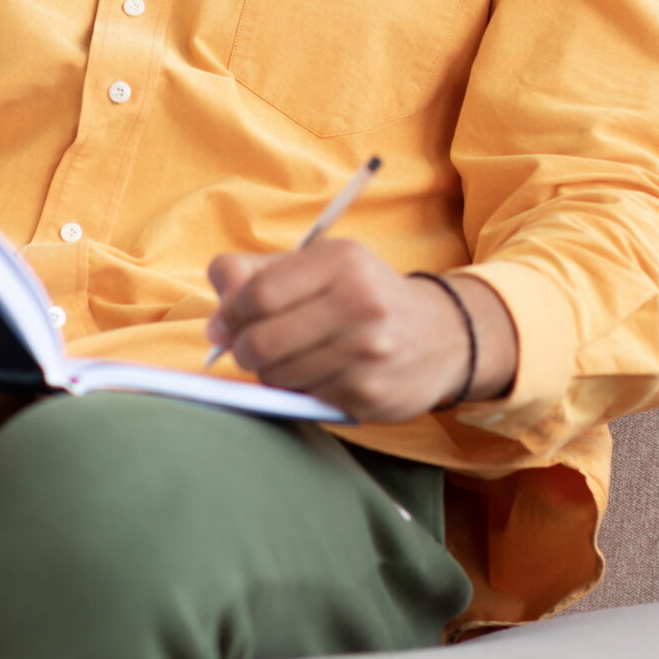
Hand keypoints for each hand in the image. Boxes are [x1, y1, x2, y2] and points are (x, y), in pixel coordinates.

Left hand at [205, 238, 516, 421]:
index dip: (228, 315)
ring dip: (269, 373)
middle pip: (261, 341)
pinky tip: (321, 373)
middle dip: (242, 350)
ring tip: (290, 358)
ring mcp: (368, 351)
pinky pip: (305, 397)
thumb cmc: (363, 296)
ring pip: (277, 375)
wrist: (441, 336)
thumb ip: (259, 271)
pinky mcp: (370, 392)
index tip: (222, 325)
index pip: (258, 294)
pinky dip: (301, 389)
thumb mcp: (320, 266)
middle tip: (247, 349)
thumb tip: (217, 299)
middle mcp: (360, 302)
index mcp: (342, 261)